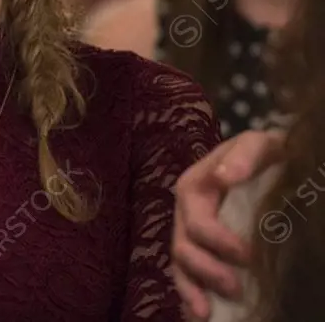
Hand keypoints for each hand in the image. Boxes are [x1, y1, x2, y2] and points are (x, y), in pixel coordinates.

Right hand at [171, 130, 284, 319]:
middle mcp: (186, 214)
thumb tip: (224, 177)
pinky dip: (190, 295)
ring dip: (193, 289)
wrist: (268, 164)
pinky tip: (198, 313)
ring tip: (208, 312)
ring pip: (181, 266)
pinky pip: (188, 275)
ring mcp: (192, 235)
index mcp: (193, 188)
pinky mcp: (202, 250)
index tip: (246, 255)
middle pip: (184, 247)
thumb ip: (244, 155)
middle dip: (206, 271)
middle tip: (237, 289)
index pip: (196, 220)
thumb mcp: (257, 145)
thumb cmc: (264, 155)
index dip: (216, 240)